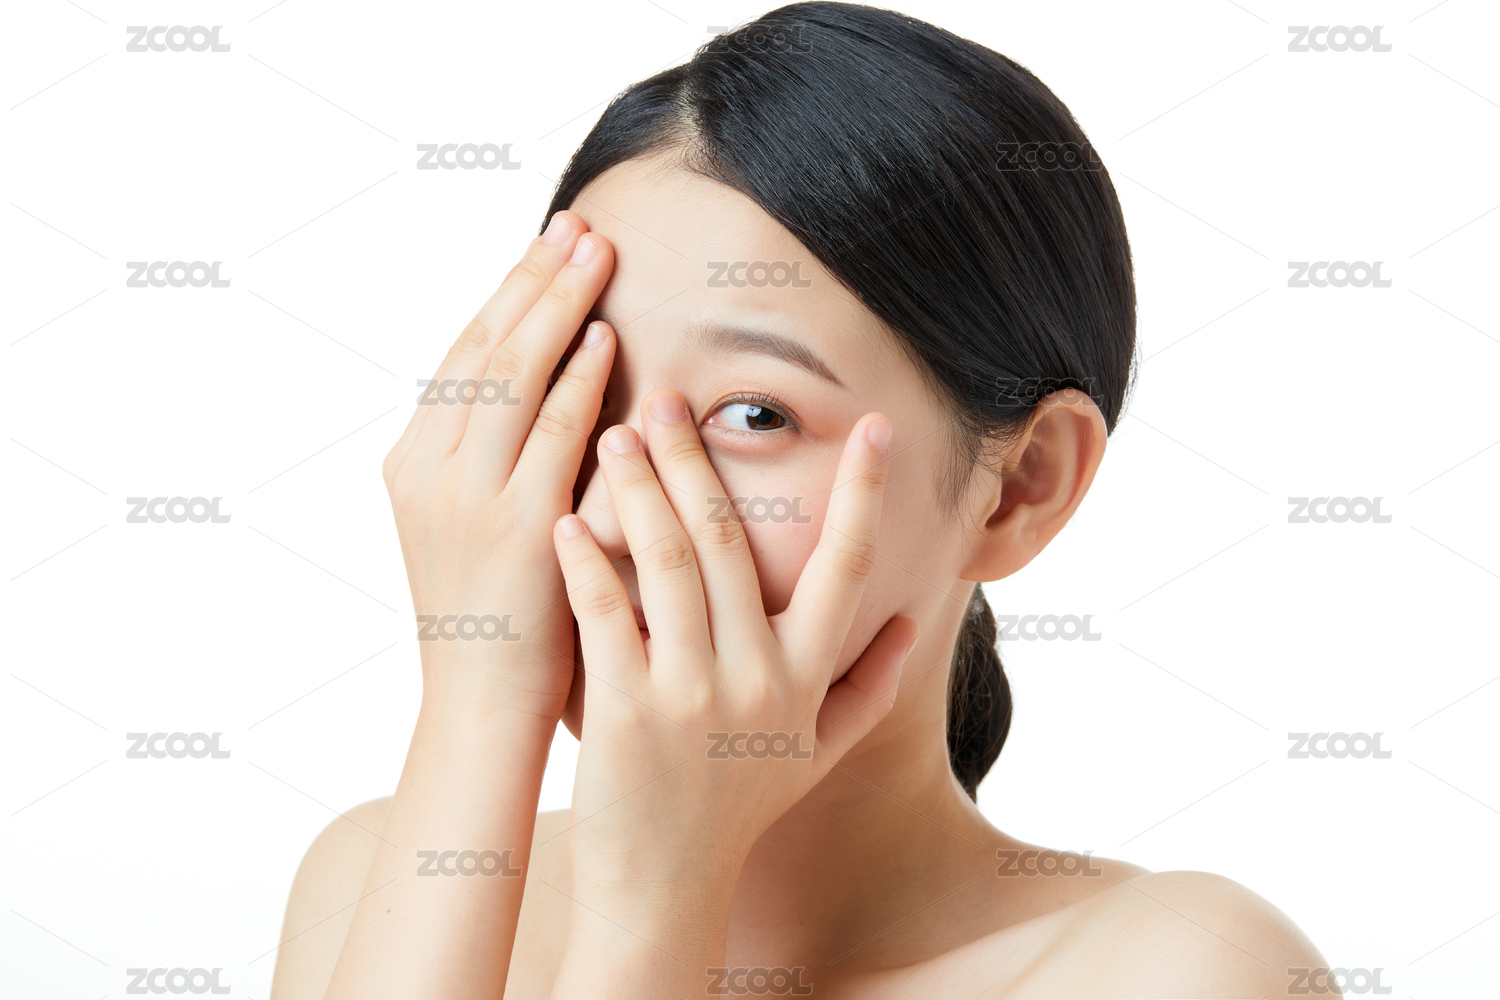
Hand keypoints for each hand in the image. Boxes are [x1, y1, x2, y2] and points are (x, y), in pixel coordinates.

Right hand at [383, 211, 614, 720]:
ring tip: (595, 253)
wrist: (479, 707)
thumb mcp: (470, 525)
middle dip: (532, 278)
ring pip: (511, 377)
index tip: (546, 243)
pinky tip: (606, 338)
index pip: (462, 356)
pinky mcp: (512, 527)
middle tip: (577, 224)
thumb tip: (539, 391)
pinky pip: (550, 435)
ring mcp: (465, 497)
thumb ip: (491, 460)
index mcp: (411, 463)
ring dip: (556, 306)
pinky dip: (578, 381)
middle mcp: (427, 470)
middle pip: (483, 348)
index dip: (505, 293)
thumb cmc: (495, 617)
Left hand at [551, 389, 919, 914]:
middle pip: (732, 542)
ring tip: (616, 435)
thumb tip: (913, 623)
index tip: (879, 427)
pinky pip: (607, 613)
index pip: (849, 569)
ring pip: (670, 561)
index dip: (866, 495)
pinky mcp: (625, 708)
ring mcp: (692, 693)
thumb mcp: (818, 753)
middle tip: (668, 398)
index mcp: (806, 677)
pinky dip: (586, 562)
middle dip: (698, 461)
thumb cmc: (740, 808)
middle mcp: (757, 677)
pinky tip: (566, 520)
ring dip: (642, 489)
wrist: (666, 885)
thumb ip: (870, 687)